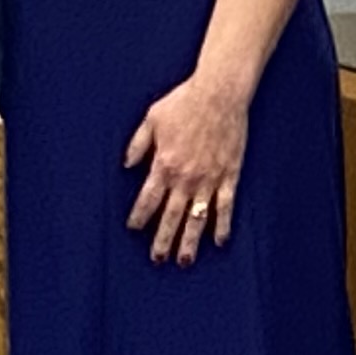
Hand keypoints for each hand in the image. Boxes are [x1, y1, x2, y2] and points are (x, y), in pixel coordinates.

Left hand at [125, 70, 252, 262]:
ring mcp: (209, 179)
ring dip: (190, 241)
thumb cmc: (184, 102)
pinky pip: (225, 207)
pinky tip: (219, 241)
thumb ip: (138, 144)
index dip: (139, 216)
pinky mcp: (229, 175)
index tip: (133, 228)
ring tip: (183, 261)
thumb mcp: (152, 118)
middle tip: (157, 259)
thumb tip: (126, 164)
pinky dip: (222, 225)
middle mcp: (185, 177)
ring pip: (197, 218)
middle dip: (163, 239)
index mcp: (164, 164)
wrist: (219, 94)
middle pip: (171, 216)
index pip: (148, 199)